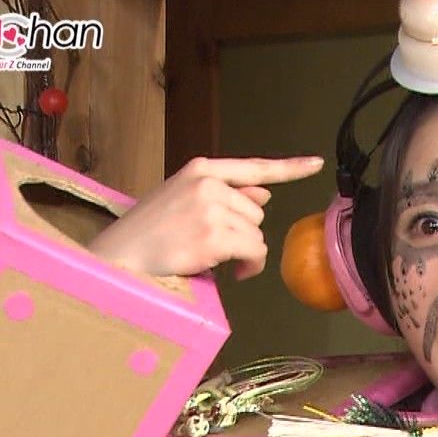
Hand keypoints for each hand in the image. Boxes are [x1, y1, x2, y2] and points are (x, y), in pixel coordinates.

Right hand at [88, 155, 324, 279]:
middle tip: (216, 247)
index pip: (255, 166)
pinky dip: (249, 266)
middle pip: (258, 212)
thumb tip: (263, 193)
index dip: (290, 167)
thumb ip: (224, 194)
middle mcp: (208, 183)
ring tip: (214, 258)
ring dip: (245, 253)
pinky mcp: (213, 236)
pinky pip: (254, 252)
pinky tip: (231, 272)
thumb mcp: (184, 200)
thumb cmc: (150, 232)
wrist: (120, 256)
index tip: (318, 163)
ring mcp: (210, 208)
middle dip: (244, 233)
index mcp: (201, 169)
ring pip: (257, 234)